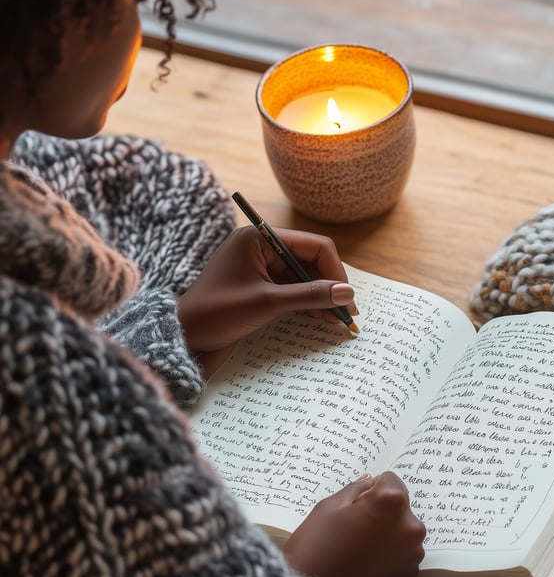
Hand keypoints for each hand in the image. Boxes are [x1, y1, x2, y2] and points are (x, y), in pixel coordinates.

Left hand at [178, 226, 357, 376]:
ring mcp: (259, 267)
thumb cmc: (216, 313)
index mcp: (258, 238)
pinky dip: (306, 303)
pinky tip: (319, 318)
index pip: (313, 246)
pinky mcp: (258, 287)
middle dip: (329, 286)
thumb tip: (347, 293)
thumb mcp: (266, 303)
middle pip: (310, 260)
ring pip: (303, 277)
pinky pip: (291, 289)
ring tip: (335, 320)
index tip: (347, 298)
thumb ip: (309, 295)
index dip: (335, 271)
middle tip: (346, 313)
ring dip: (320, 297)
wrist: (182, 338)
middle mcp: (260, 247)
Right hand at [283, 472, 425, 576]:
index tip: (355, 505)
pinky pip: (402, 554)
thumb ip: (355, 490)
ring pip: (402, 531)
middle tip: (354, 528)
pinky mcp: (410, 574)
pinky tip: (366, 564)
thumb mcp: (329, 507)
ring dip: (388, 534)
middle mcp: (410, 526)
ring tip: (359, 548)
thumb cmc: (316, 546)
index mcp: (391, 502)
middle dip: (382, 512)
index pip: (390, 480)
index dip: (371, 490)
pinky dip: (390, 555)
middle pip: (399, 507)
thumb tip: (370, 483)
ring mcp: (413, 553)